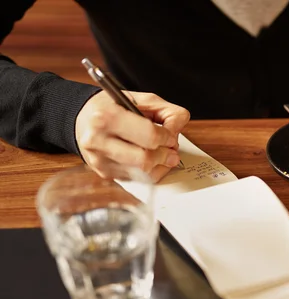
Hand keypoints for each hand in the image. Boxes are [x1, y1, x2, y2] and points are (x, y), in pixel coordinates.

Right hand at [75, 90, 189, 181]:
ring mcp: (99, 161)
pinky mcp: (104, 174)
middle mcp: (98, 141)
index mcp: (106, 117)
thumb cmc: (113, 108)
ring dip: (160, 166)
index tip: (171, 136)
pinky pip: (137, 180)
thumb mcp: (140, 99)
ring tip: (163, 155)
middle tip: (171, 149)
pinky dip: (150, 171)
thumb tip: (177, 132)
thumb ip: (166, 112)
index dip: (168, 138)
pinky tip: (150, 160)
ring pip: (143, 174)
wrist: (81, 118)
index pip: (149, 136)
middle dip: (166, 155)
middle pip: (146, 159)